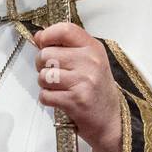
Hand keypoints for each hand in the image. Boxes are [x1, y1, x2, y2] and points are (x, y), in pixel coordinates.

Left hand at [34, 22, 122, 151]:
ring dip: (46, 84)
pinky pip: (45, 95)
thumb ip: (66, 47)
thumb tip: (38, 37)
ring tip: (60, 88)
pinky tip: (61, 100)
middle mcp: (90, 62)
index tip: (42, 43)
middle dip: (43, 65)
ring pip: (43, 75)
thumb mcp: (90, 62)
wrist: (113, 122)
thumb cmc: (98, 92)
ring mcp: (83, 81)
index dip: (48, 35)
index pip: (65, 29)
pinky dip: (49, 99)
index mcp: (93, 49)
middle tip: (55, 74)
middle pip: (47, 54)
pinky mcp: (75, 100)